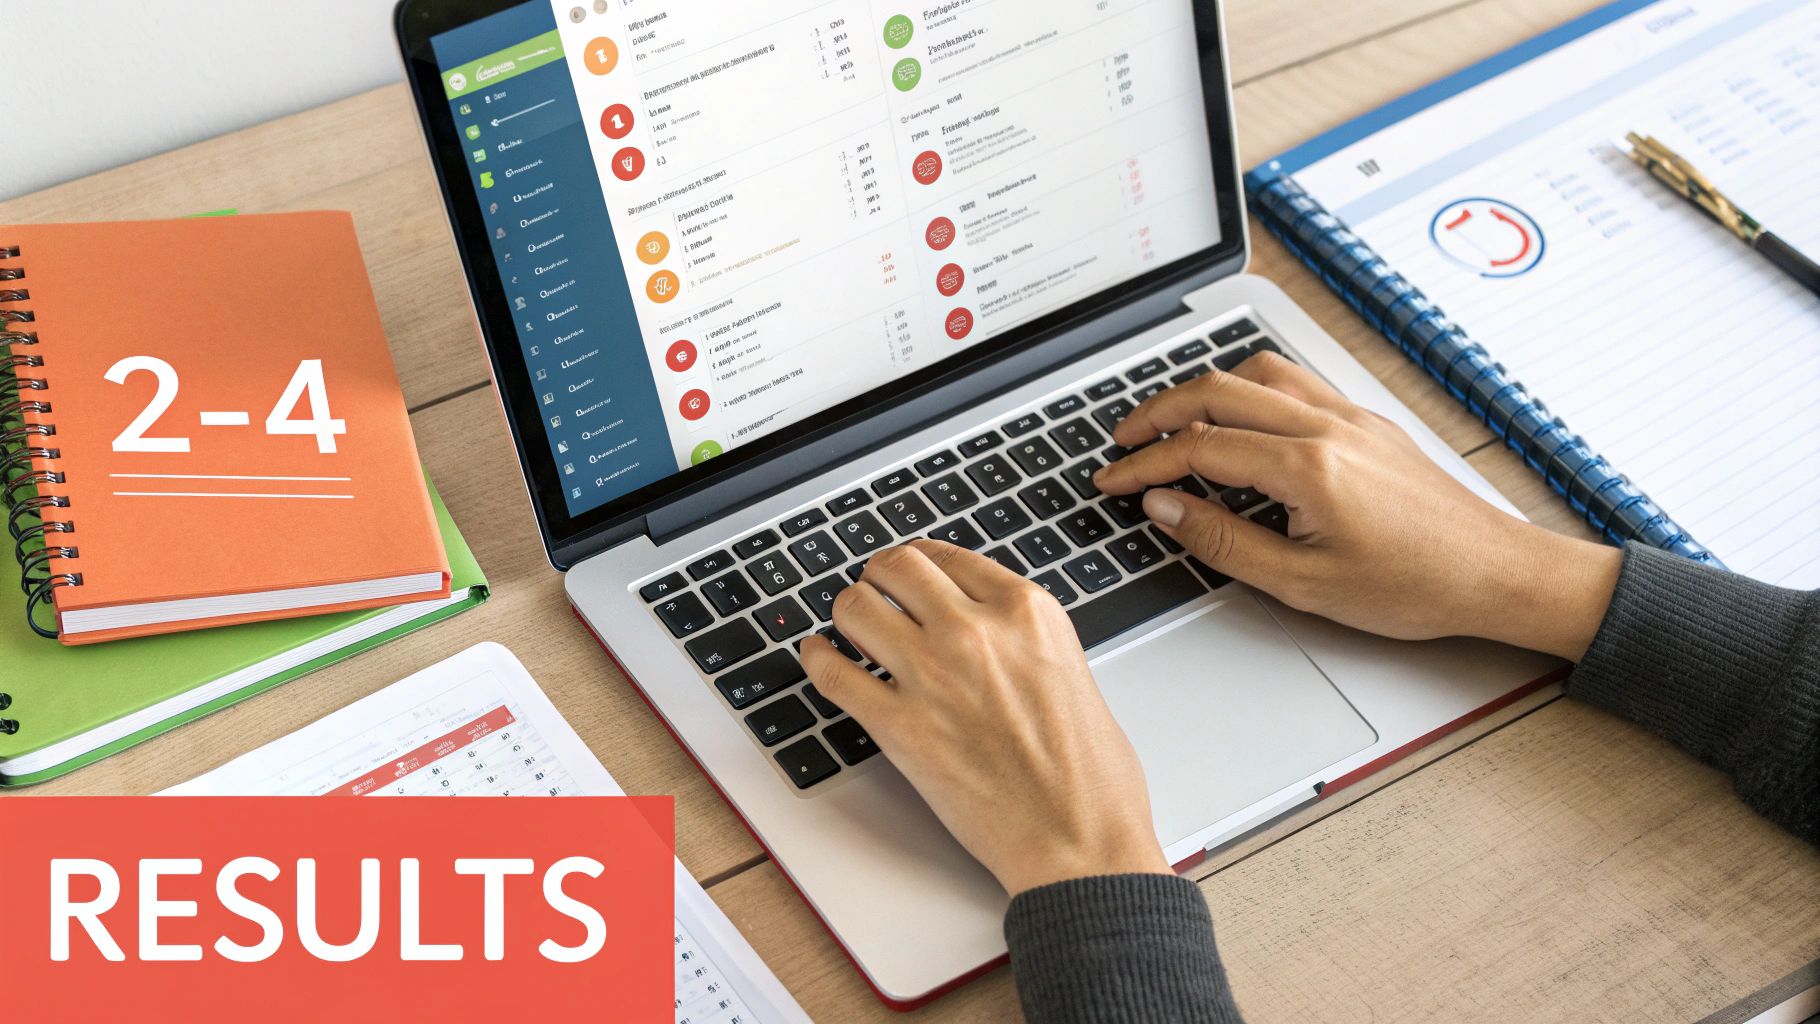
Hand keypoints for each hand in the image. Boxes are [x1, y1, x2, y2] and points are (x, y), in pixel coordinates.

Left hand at [799, 540, 1171, 895]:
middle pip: (896, 567)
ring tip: (851, 628)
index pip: (947, 555)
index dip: (919, 562)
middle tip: (875, 592)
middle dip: (879, 577)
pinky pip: (832, 672)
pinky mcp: (898, 726)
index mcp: (1026, 611)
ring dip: (848, 613)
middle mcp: (975, 630)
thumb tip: (983, 629)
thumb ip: (1021, 638)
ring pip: (855, 607)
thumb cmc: (1090, 774)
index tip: (909, 573)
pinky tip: (820, 657)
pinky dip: (817, 659)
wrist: (1079, 839)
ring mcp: (932, 674)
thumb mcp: (1071, 669)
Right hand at [1093, 353, 1621, 660]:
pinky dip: (1249, 387)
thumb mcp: (1304, 585)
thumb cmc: (1416, 586)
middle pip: (1217, 391)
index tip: (1114, 480)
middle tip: (1123, 441)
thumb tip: (1168, 508)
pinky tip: (1239, 416)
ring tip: (1173, 422)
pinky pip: (1294, 381)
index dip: (1145, 463)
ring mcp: (1350, 416)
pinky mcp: (1366, 421)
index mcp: (1308, 467)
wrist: (1495, 573)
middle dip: (1157, 412)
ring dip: (1204, 390)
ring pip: (1257, 372)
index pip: (1200, 448)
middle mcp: (1327, 427)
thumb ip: (1225, 542)